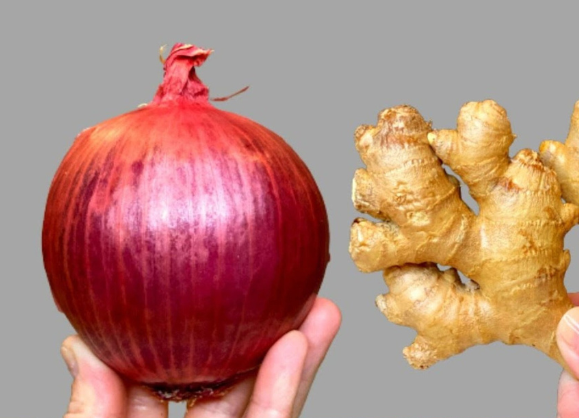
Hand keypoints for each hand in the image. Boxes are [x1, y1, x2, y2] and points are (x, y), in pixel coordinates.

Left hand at [60, 297, 340, 417]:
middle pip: (230, 376)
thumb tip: (77, 345)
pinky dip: (287, 386)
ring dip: (297, 348)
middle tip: (281, 277)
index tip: (204, 281)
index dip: (186, 326)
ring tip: (318, 301)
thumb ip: (91, 410)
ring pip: (266, 396)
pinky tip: (300, 343)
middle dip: (260, 327)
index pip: (166, 371)